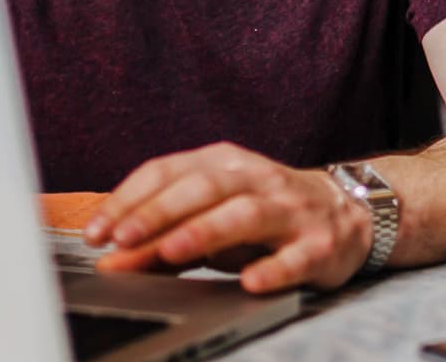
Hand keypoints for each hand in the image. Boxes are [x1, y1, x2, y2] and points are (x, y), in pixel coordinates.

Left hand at [82, 142, 372, 292]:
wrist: (348, 214)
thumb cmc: (265, 215)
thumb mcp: (212, 218)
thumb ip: (162, 237)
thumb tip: (112, 259)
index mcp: (224, 163)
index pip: (167, 171)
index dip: (129, 199)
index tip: (97, 230)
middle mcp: (256, 179)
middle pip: (202, 189)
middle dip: (158, 213)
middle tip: (123, 240)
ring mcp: (290, 210)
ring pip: (245, 214)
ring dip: (205, 232)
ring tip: (172, 252)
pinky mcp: (319, 244)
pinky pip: (295, 256)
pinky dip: (272, 268)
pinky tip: (250, 281)